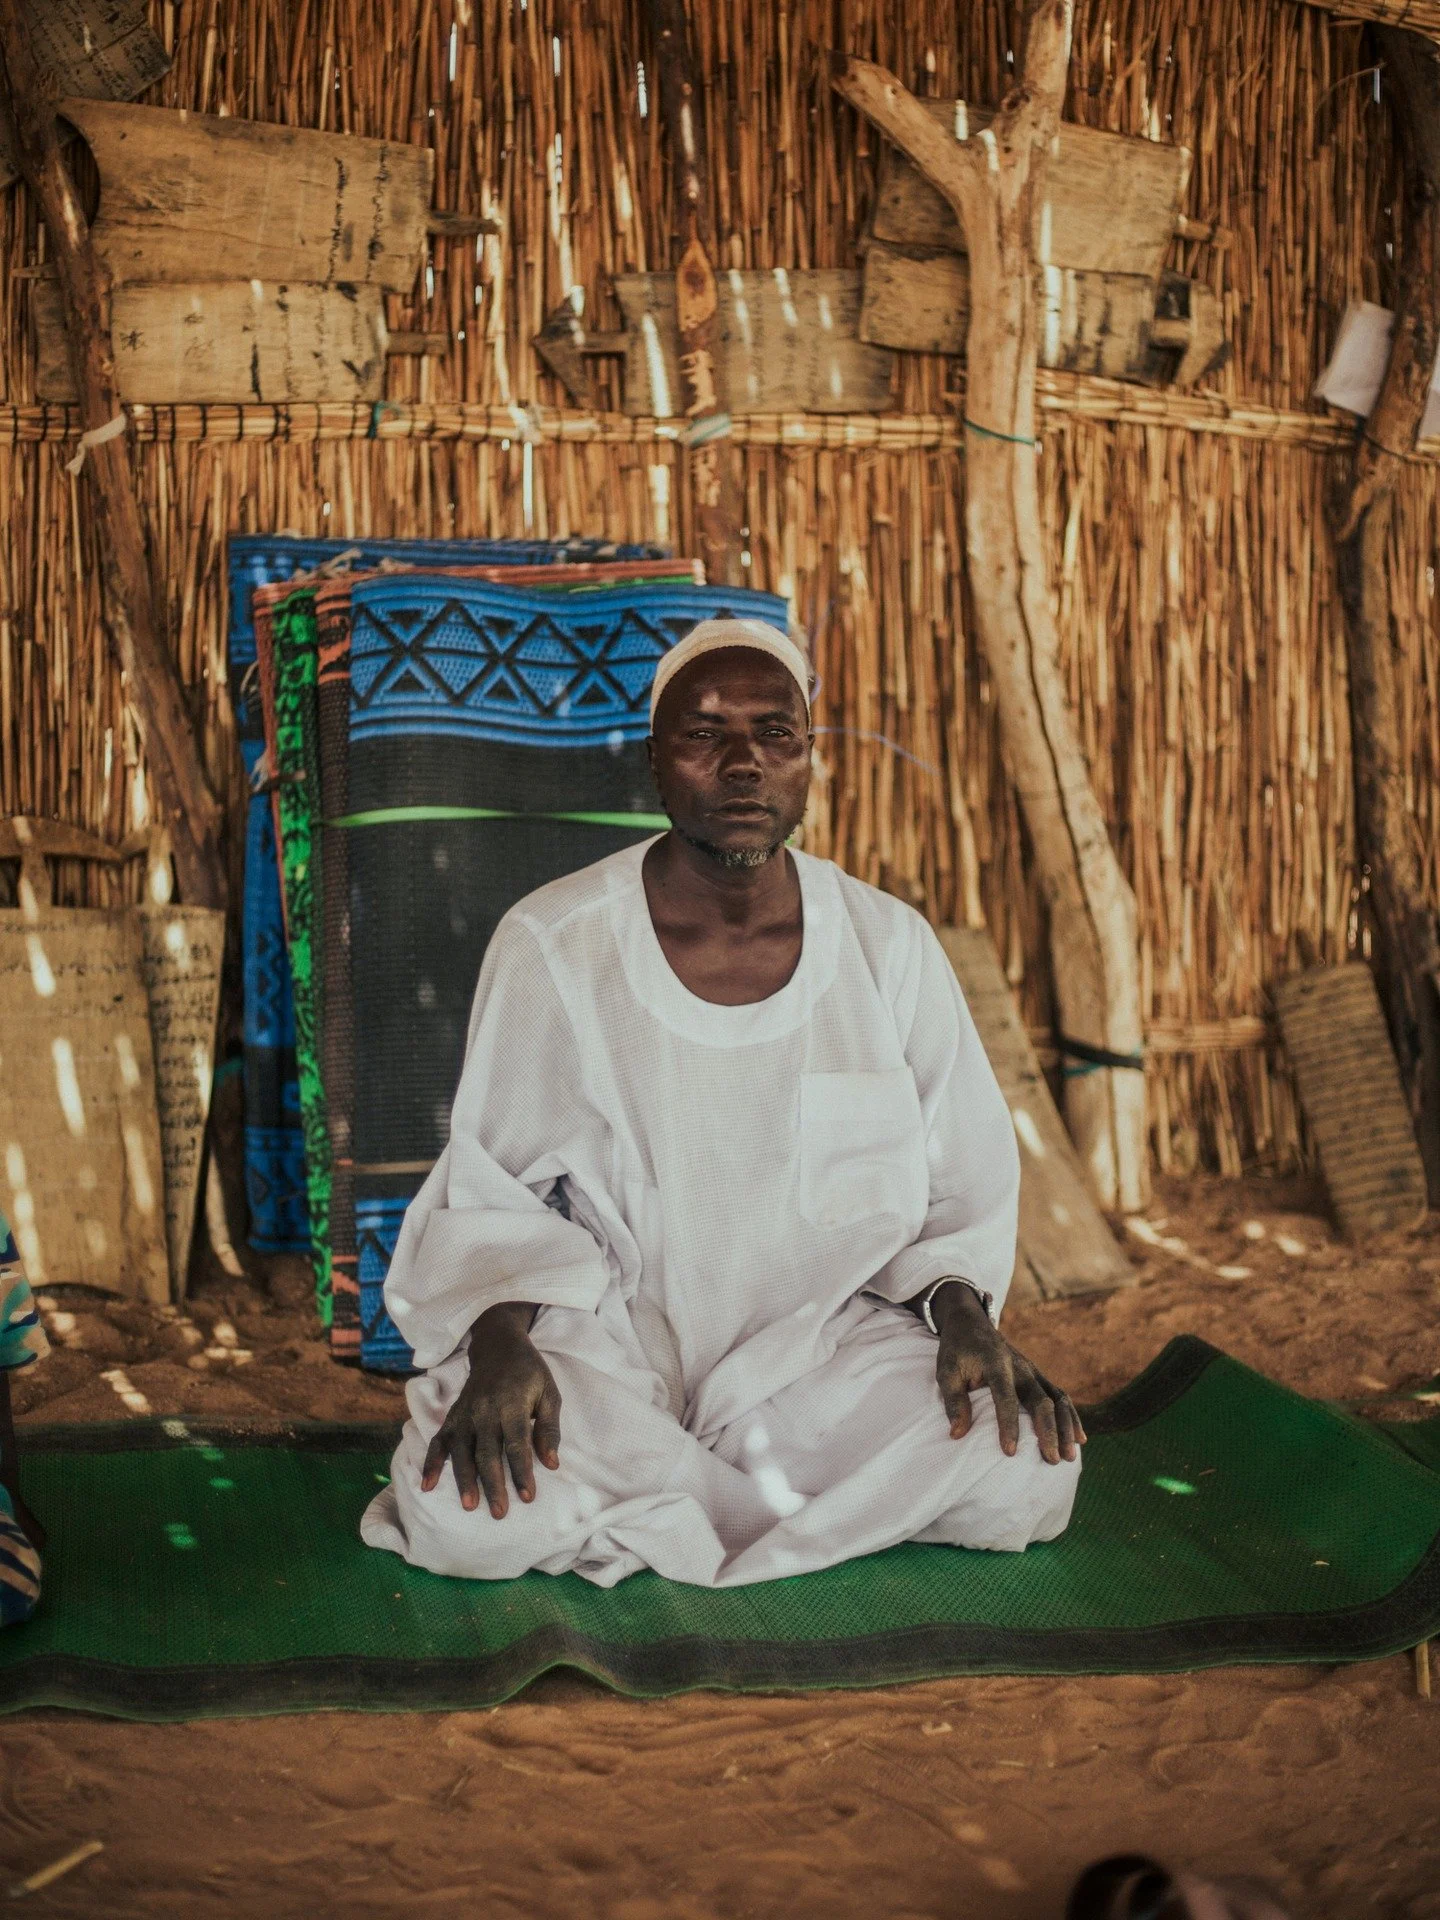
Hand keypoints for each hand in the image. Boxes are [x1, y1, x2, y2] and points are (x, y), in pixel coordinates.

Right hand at [419, 1302, 561, 1517]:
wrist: (498, 1347)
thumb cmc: (530, 1374)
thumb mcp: (550, 1394)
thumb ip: (549, 1429)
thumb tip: (552, 1464)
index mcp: (512, 1405)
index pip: (517, 1444)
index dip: (522, 1471)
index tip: (528, 1497)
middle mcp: (485, 1411)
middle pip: (488, 1453)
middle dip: (493, 1484)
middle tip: (499, 1513)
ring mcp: (466, 1414)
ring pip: (463, 1451)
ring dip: (464, 1480)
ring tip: (469, 1506)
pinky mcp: (453, 1416)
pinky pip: (439, 1441)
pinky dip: (431, 1462)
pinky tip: (428, 1485)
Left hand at [930, 1282, 1085, 1464]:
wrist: (971, 1323)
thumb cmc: (957, 1351)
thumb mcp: (946, 1372)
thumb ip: (953, 1401)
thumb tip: (957, 1434)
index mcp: (996, 1363)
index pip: (1005, 1397)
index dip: (1008, 1425)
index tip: (1010, 1452)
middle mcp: (1021, 1367)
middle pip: (1041, 1400)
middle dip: (1049, 1431)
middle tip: (1052, 1460)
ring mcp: (1033, 1370)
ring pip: (1057, 1399)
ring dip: (1066, 1427)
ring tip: (1070, 1455)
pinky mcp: (1038, 1375)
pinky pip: (1060, 1396)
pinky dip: (1072, 1416)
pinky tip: (1079, 1438)